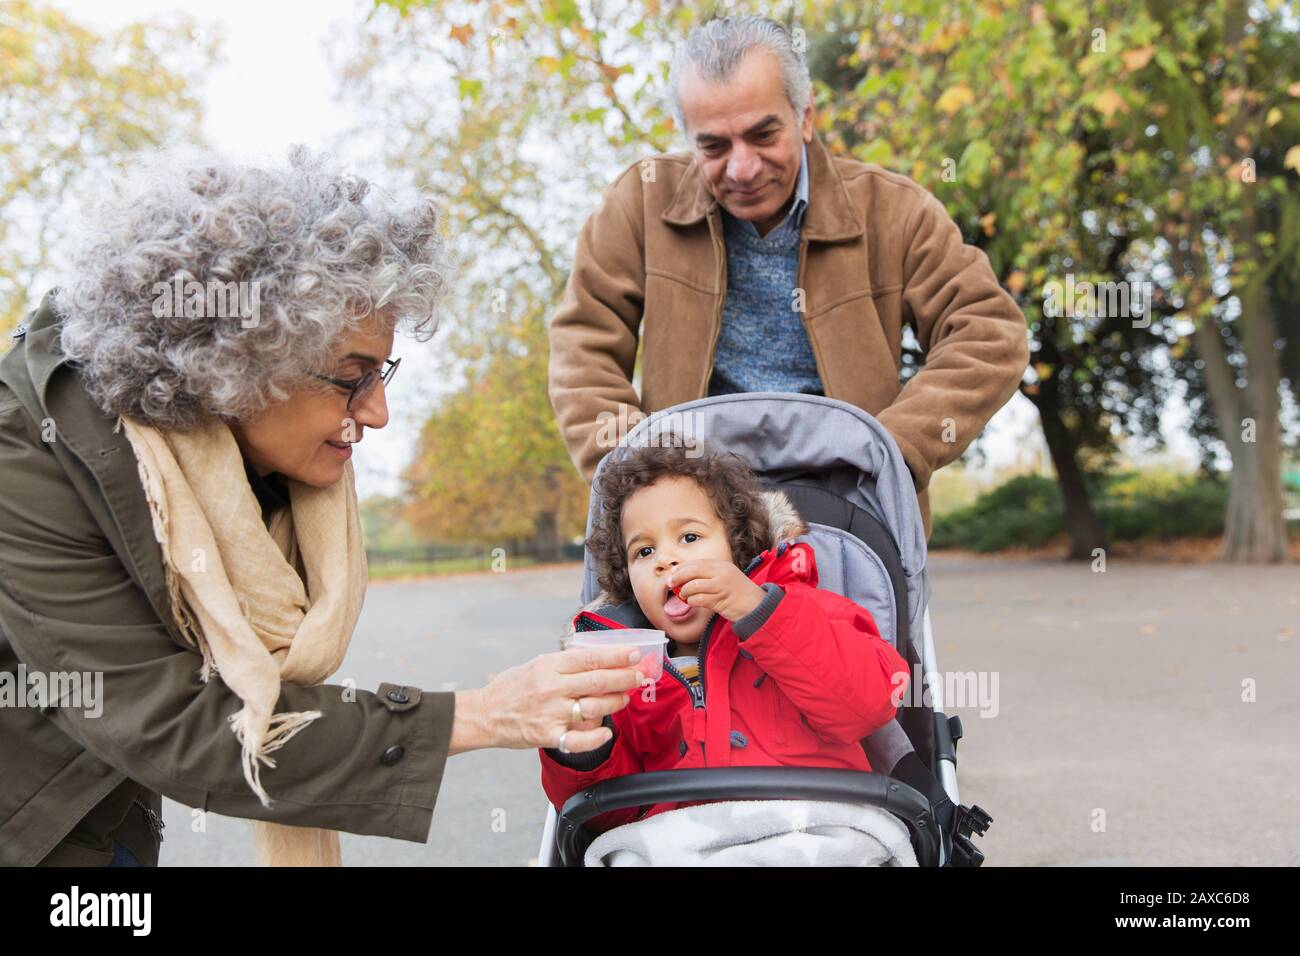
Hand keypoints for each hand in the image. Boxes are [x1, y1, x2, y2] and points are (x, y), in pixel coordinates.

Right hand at [453, 646, 642, 754]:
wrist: (484, 715)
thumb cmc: (511, 688)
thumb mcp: (535, 664)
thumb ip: (564, 663)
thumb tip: (597, 658)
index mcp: (548, 666)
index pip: (589, 658)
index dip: (615, 656)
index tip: (634, 654)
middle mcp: (551, 688)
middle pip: (596, 681)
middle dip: (624, 677)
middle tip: (640, 675)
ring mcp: (550, 713)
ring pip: (593, 707)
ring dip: (615, 702)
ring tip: (625, 697)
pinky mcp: (548, 735)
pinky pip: (578, 739)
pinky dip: (596, 736)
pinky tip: (606, 731)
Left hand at [667, 560, 765, 622]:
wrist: (757, 606)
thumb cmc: (739, 593)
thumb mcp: (726, 577)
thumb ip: (710, 574)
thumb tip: (686, 575)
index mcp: (722, 565)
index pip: (697, 563)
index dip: (683, 568)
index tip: (673, 573)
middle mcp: (721, 573)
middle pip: (693, 571)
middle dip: (678, 577)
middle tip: (670, 583)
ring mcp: (721, 586)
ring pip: (693, 585)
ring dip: (684, 592)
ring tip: (683, 596)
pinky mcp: (720, 600)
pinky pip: (699, 599)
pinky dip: (692, 601)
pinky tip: (692, 602)